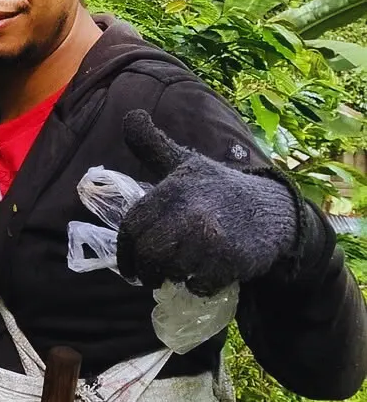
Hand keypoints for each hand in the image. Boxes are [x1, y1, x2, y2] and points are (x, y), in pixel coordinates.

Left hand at [118, 110, 297, 295]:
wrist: (274, 209)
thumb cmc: (220, 188)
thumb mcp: (185, 162)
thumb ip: (152, 146)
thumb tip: (131, 116)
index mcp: (173, 189)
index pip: (132, 227)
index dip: (126, 251)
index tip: (129, 265)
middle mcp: (189, 212)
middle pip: (149, 254)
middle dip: (146, 270)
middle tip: (151, 275)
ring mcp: (210, 238)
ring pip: (171, 271)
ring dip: (172, 277)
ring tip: (179, 270)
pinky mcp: (230, 260)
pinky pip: (199, 285)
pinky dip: (199, 285)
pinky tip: (206, 273)